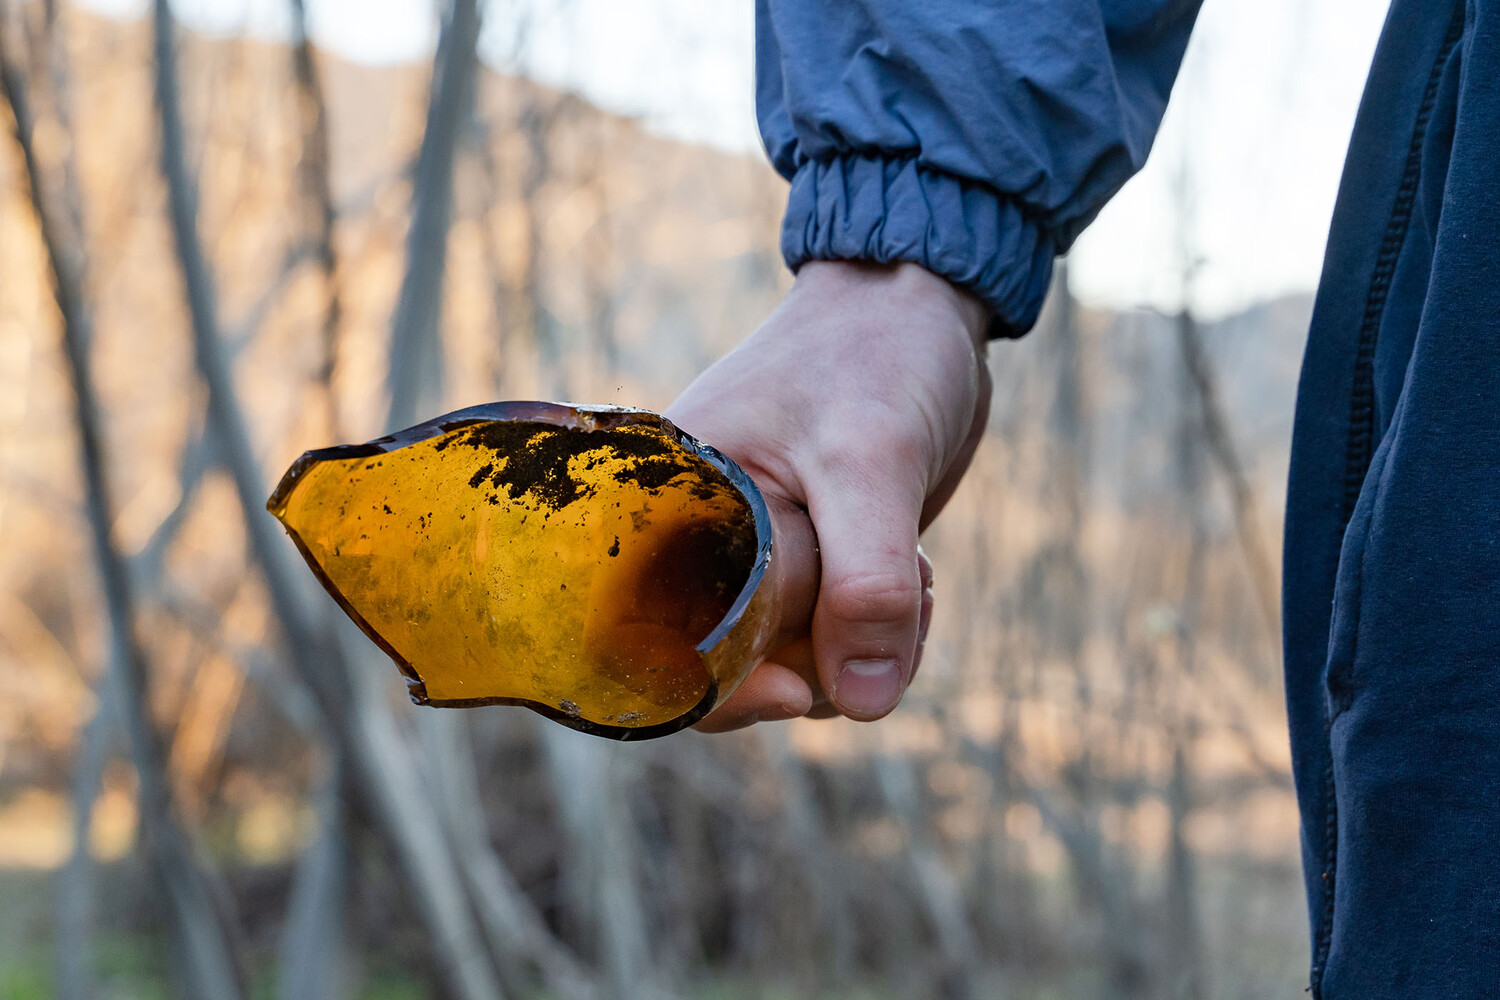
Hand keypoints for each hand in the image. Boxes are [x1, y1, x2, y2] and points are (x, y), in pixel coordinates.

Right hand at [664, 261, 990, 730]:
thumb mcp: (869, 463)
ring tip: (917, 582)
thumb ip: (865, 584)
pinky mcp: (814, 560)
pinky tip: (919, 575)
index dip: (722, 689)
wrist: (923, 304)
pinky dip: (883, 627)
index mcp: (669, 506)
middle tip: (895, 616)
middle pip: (735, 666)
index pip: (658, 641)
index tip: (803, 695)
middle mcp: (702, 537)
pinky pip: (836, 634)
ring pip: (797, 658)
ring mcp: (762, 553)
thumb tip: (864, 703)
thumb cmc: (876, 357)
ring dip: (865, 647)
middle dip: (820, 666)